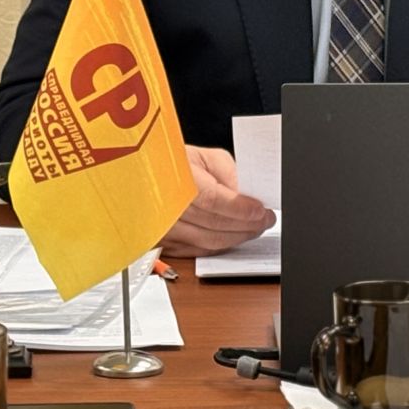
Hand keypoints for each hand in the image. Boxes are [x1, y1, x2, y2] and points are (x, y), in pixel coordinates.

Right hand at [157, 145, 274, 257]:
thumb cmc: (172, 165)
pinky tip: (232, 237)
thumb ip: (227, 172)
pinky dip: (219, 247)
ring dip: (236, 238)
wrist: (144, 178)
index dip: (240, 209)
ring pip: (208, 243)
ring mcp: (164, 229)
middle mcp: (167, 208)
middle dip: (246, 226)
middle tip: (264, 221)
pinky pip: (197, 251)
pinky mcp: (164, 243)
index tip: (260, 211)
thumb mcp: (202, 156)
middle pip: (214, 225)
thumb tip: (246, 194)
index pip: (213, 201)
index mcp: (176, 180)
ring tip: (253, 229)